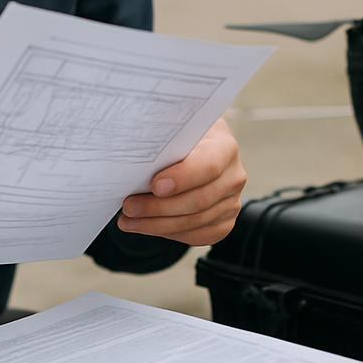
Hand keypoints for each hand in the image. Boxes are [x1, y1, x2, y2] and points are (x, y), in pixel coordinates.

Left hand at [117, 118, 246, 245]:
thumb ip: (165, 136)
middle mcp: (234, 176)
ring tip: (128, 220)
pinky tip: (145, 226)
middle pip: (199, 201)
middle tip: (129, 207)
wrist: (196, 150)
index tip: (155, 185)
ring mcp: (231, 202)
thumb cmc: (181, 137)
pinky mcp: (224, 223)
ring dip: (156, 224)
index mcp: (225, 147)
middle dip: (159, 207)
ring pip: (194, 222)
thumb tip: (136, 146)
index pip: (209, 166)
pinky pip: (196, 235)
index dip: (183, 178)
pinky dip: (167, 233)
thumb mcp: (177, 126)